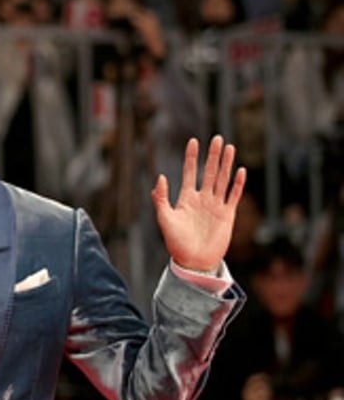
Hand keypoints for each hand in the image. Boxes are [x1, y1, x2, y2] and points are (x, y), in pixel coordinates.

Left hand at [152, 135, 246, 271]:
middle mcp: (202, 199)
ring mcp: (215, 206)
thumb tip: (160, 177)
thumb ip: (161, 199)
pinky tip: (239, 170)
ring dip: (226, 164)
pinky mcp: (227, 215)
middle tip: (217, 138)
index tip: (193, 141)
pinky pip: (233, 196)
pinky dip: (237, 184)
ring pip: (222, 180)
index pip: (190, 173)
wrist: (193, 262)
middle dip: (213, 155)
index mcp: (186, 199)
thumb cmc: (176, 243)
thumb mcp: (164, 219)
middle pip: (209, 172)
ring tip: (229, 147)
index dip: (191, 157)